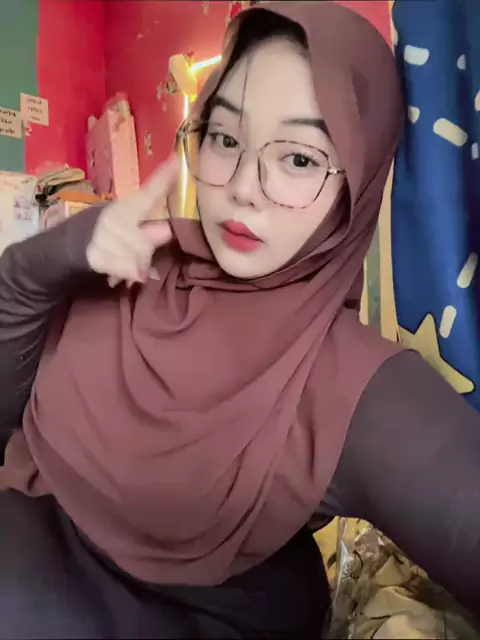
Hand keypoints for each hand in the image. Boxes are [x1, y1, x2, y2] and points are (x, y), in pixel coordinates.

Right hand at [86, 154, 178, 286]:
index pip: (148, 193)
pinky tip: (128, 277)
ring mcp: (103, 235)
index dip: (163, 179)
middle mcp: (114, 217)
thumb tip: (166, 232)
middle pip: (147, 242)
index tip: (177, 160)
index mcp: (124, 208)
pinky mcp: (95, 255)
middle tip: (134, 259)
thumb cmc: (102, 239)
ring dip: (135, 266)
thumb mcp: (125, 230)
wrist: (61, 250)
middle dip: (144, 255)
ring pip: (138, 257)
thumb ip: (148, 232)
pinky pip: (123, 267)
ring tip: (123, 266)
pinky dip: (128, 273)